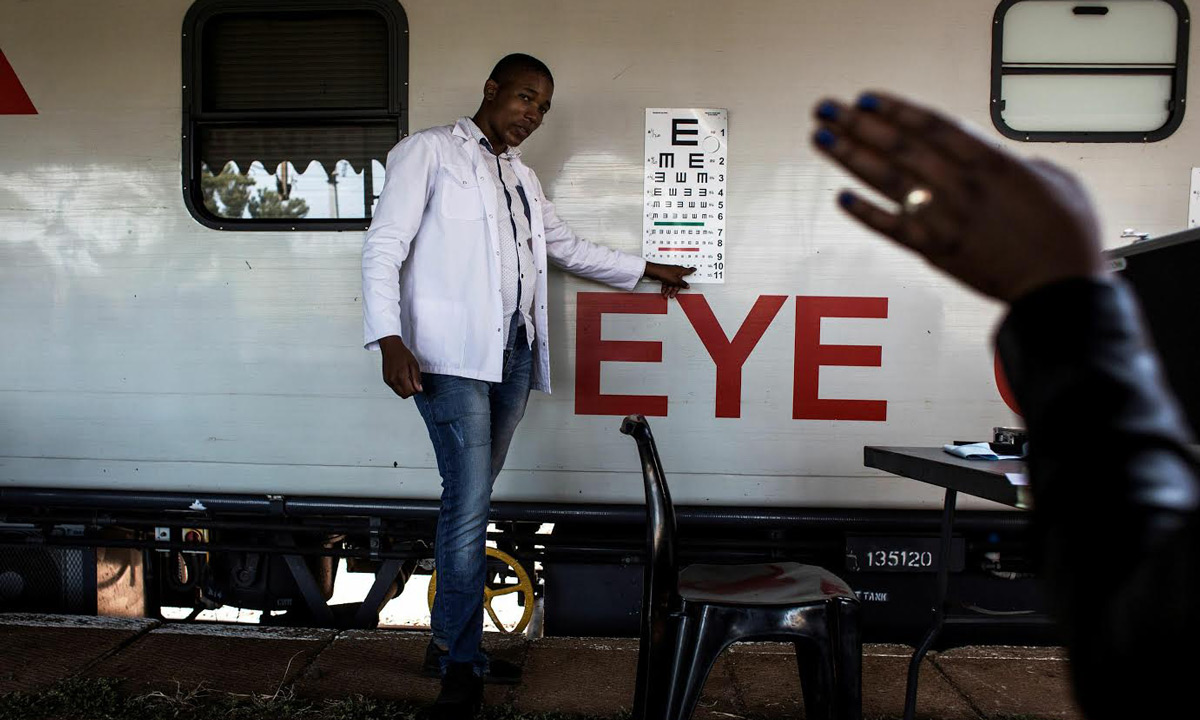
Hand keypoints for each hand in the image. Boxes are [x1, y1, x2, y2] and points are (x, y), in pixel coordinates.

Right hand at [378, 335, 422, 397]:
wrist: (391, 347)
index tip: (418, 384)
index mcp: (401, 376)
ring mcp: (388, 380)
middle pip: (404, 395)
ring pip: (399, 393)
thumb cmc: (402, 354)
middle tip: (413, 382)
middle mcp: (393, 380)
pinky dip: (399, 386)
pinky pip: (394, 388)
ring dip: (405, 389)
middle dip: (410, 391)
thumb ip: (417, 378)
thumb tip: (419, 389)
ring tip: (407, 379)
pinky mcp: (386, 380)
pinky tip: (402, 378)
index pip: (410, 392)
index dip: (416, 390)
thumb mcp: (414, 364)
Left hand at [644, 262, 695, 298]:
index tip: (694, 269)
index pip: (688, 270)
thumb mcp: (676, 281)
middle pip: (678, 281)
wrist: (654, 271)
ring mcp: (670, 273)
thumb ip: (682, 283)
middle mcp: (676, 271)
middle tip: (673, 294)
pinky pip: (667, 282)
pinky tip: (664, 291)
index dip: (692, 270)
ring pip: (672, 283)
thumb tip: (687, 285)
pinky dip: (665, 287)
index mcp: (680, 270)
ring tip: (666, 295)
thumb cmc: (664, 273)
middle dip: (675, 289)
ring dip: (669, 289)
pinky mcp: (665, 275)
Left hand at [811, 92, 1104, 302]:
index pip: (930, 125)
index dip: (894, 109)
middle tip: (826, 110)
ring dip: (850, 158)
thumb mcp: (1055, 179)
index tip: (864, 98)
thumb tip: (995, 157)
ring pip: (887, 181)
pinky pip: (891, 229)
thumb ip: (1016, 162)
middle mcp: (961, 186)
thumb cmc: (1067, 235)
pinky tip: (841, 198)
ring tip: (822, 139)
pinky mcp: (936, 251)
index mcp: (991, 162)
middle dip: (857, 125)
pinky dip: (864, 213)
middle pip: (898, 147)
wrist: (1061, 289)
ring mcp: (944, 219)